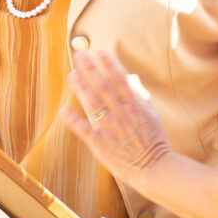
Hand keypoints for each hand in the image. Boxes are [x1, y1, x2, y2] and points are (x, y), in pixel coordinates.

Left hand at [62, 49, 171, 189]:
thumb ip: (140, 95)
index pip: (119, 78)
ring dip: (81, 87)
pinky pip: (84, 129)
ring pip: (92, 103)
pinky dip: (73, 120)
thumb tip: (130, 78)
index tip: (100, 51)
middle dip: (91, 69)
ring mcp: (110, 128)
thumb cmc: (154, 140)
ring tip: (72, 73)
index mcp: (134, 104)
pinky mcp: (101, 144)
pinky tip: (63, 109)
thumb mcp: (152, 113)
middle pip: (103, 86)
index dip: (109, 63)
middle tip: (80, 55)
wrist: (154, 167)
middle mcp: (121, 113)